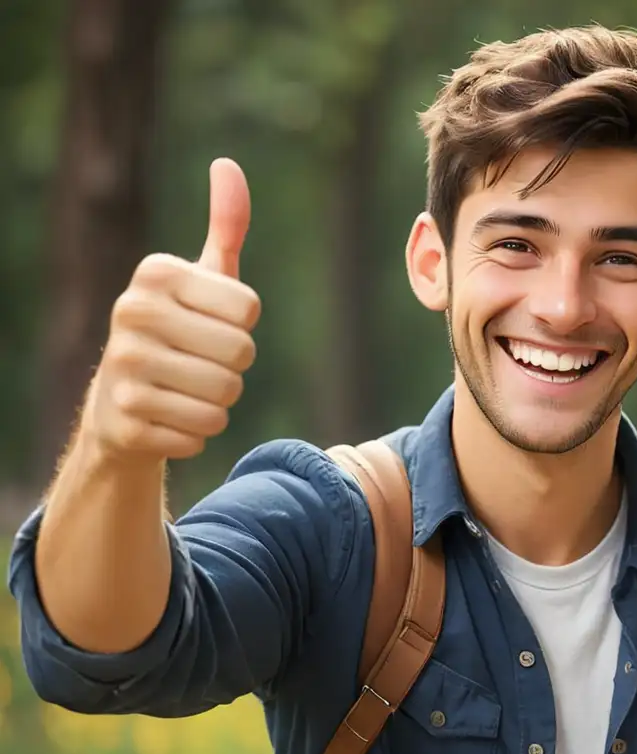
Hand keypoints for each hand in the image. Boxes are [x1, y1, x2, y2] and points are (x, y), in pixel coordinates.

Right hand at [80, 158, 261, 461]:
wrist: (119, 404)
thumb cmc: (178, 333)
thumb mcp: (201, 280)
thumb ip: (225, 227)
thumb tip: (228, 166)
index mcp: (154, 274)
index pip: (249, 309)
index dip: (242, 325)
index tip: (211, 324)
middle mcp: (131, 314)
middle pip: (242, 354)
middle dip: (235, 367)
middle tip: (202, 362)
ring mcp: (124, 371)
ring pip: (225, 397)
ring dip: (219, 402)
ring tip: (186, 389)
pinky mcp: (127, 422)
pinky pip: (204, 434)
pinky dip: (198, 432)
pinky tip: (169, 417)